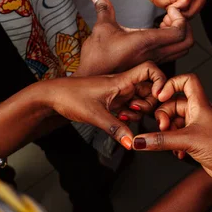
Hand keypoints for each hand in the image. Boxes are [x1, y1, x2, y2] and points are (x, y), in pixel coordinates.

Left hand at [45, 62, 165, 149]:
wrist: (51, 97)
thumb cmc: (70, 97)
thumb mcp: (95, 115)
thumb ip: (116, 129)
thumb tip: (132, 143)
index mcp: (121, 80)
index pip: (150, 69)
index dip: (160, 80)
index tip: (159, 96)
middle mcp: (123, 84)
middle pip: (149, 89)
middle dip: (149, 104)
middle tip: (138, 113)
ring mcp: (118, 93)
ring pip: (140, 100)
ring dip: (139, 112)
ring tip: (126, 118)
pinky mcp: (113, 102)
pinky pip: (129, 108)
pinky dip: (129, 116)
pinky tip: (119, 120)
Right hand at [76, 0, 193, 75]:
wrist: (92, 77)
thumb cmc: (97, 55)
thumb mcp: (102, 27)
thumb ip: (103, 7)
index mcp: (147, 42)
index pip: (179, 32)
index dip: (181, 19)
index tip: (171, 10)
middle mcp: (155, 53)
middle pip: (188, 43)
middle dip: (186, 27)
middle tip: (173, 16)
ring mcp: (155, 61)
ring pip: (183, 50)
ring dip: (181, 35)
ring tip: (166, 23)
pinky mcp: (152, 64)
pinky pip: (173, 54)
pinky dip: (174, 42)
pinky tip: (158, 32)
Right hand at [131, 74, 211, 183]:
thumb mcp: (188, 141)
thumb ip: (161, 140)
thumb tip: (139, 141)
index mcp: (200, 104)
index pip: (187, 81)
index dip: (172, 84)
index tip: (160, 97)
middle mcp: (199, 113)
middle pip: (174, 104)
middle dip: (164, 117)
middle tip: (163, 129)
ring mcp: (198, 127)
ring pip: (175, 123)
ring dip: (168, 133)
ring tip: (170, 144)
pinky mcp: (197, 142)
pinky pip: (178, 138)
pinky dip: (174, 145)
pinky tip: (178, 155)